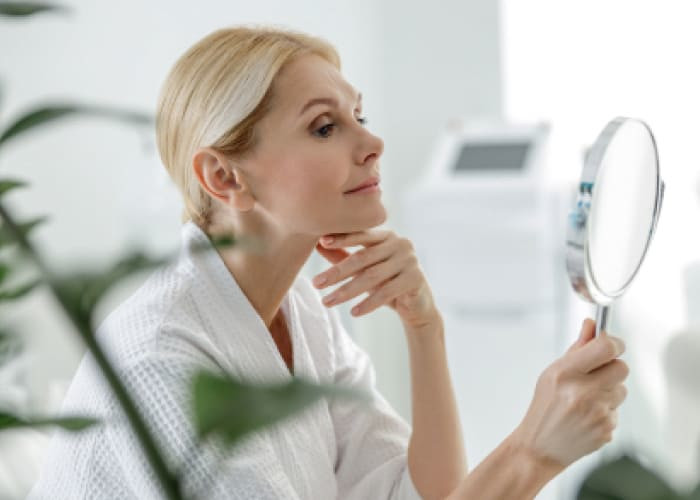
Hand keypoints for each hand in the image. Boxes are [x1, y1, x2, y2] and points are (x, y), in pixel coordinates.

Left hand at [312, 229, 438, 328]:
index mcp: (386, 235)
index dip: (342, 238)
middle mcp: (400, 243)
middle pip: (363, 258)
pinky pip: (387, 292)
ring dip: (347, 291)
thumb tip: (316, 244)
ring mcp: (410, 260)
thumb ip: (343, 255)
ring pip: (372, 276)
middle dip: (337, 272)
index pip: (361, 234)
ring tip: (327, 302)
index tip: (321, 242)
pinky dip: (368, 303)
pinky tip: (353, 313)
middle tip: (316, 283)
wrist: (417, 305)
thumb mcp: (364, 269)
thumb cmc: (386, 281)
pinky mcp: (416, 279)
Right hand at [511, 318, 628, 469]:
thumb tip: (591, 325)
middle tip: (597, 374)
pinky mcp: (606, 430)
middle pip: (621, 367)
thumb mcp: (552, 373)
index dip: (615, 343)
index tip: (612, 345)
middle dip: (612, 367)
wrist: (540, 447)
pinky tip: (587, 417)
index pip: (606, 348)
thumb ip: (576, 349)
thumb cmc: (545, 407)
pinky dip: (605, 411)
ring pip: (621, 390)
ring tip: (587, 399)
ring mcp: (596, 413)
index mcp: (565, 373)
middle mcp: (582, 392)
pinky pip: (617, 410)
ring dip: (609, 391)